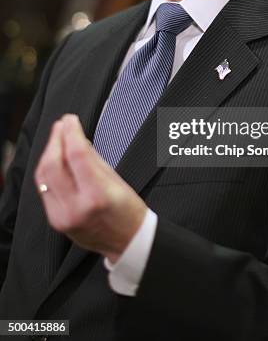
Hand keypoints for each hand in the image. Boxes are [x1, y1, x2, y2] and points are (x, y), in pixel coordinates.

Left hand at [34, 114, 146, 262]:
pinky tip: (55, 159)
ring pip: (44, 176)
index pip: (76, 154)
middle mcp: (76, 207)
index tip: (71, 120)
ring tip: (57, 138)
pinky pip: (45, 189)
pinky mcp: (56, 220)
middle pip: (54, 164)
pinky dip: (48, 170)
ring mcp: (62, 216)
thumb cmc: (129, 211)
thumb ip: (93, 159)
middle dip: (56, 139)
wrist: (127, 243)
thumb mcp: (117, 180)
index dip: (71, 132)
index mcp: (96, 196)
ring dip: (49, 152)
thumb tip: (77, 139)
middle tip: (62, 125)